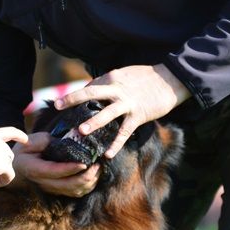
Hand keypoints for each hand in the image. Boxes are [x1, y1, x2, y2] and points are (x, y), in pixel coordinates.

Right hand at [9, 132, 100, 196]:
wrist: (15, 165)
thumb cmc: (24, 151)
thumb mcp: (31, 141)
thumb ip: (46, 141)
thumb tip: (65, 142)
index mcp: (35, 169)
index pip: (55, 171)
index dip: (71, 169)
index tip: (84, 163)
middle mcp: (43, 183)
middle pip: (68, 185)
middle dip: (86, 176)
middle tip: (97, 164)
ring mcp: (51, 189)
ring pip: (74, 191)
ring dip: (89, 182)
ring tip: (98, 169)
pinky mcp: (57, 191)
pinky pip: (75, 193)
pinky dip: (87, 186)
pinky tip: (94, 176)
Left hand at [54, 64, 189, 157]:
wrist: (171, 79)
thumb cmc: (147, 78)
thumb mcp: (125, 75)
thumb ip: (109, 83)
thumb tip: (93, 89)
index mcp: (112, 78)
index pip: (90, 87)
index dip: (75, 95)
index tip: (61, 103)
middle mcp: (117, 89)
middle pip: (91, 93)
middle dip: (73, 99)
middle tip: (57, 106)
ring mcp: (128, 103)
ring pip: (107, 113)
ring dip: (94, 122)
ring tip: (81, 132)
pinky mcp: (138, 115)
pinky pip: (125, 131)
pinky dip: (116, 143)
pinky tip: (108, 154)